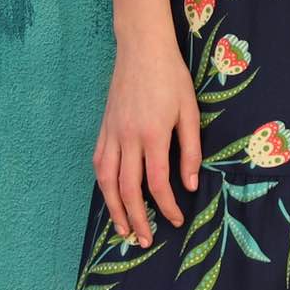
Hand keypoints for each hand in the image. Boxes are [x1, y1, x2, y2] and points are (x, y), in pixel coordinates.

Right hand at [92, 38, 202, 244]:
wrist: (142, 49)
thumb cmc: (171, 77)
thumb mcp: (190, 111)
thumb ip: (190, 149)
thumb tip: (189, 184)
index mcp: (153, 135)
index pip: (157, 183)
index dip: (167, 207)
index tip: (176, 220)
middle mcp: (128, 138)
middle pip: (127, 189)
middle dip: (136, 219)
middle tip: (144, 241)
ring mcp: (112, 133)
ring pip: (106, 180)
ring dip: (113, 208)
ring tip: (121, 230)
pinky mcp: (104, 127)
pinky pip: (99, 162)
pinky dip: (102, 183)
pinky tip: (109, 195)